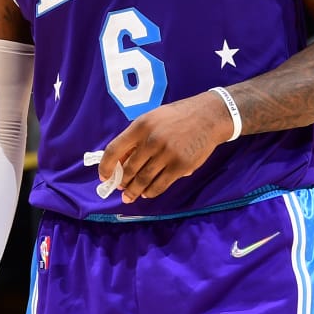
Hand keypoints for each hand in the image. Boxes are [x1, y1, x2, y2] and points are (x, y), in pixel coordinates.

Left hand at [97, 92, 233, 205]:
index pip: (114, 149)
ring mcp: (167, 154)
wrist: (209, 116)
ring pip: (143, 179)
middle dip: (122, 182)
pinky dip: (151, 192)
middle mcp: (151, 140)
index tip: (104, 176)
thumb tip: (120, 162)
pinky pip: (160, 184)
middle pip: (129, 168)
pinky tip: (147, 193)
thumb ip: (136, 138)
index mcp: (141, 126)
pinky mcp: (181, 166)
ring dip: (134, 191)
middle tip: (120, 189)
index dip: (106, 166)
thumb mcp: (152, 119)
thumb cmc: (177, 117)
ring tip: (129, 196)